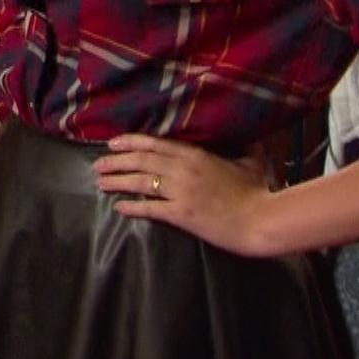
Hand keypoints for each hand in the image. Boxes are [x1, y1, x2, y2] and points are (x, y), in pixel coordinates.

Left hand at [95, 134, 276, 255]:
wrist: (261, 219)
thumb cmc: (257, 191)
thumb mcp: (250, 163)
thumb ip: (244, 149)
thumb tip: (251, 138)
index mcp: (196, 155)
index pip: (155, 144)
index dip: (131, 142)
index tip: (112, 143)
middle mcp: (183, 170)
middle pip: (141, 161)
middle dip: (116, 162)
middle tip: (97, 164)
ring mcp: (181, 192)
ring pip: (141, 183)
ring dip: (117, 182)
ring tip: (100, 183)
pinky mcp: (181, 214)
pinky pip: (150, 209)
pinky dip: (132, 208)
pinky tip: (119, 208)